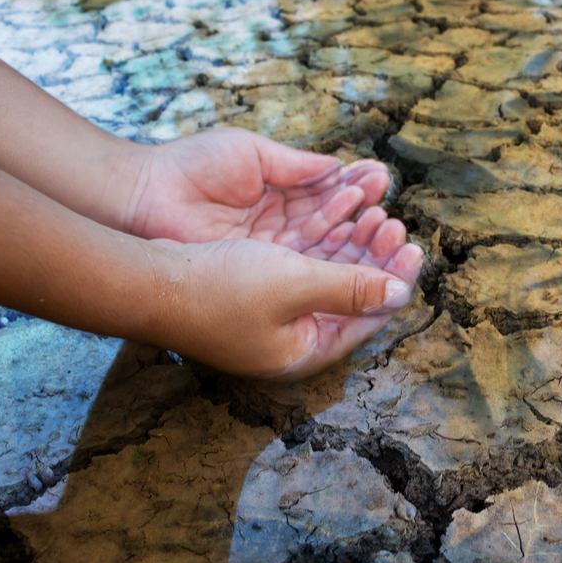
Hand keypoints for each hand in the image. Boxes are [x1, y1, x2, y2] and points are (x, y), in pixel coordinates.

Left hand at [125, 127, 391, 250]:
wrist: (144, 197)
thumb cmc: (190, 168)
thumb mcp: (251, 155)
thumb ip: (296, 166)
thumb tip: (339, 168)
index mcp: (277, 194)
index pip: (327, 195)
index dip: (355, 190)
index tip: (381, 180)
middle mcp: (278, 228)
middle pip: (333, 227)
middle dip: (365, 219)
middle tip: (390, 212)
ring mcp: (270, 254)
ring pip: (324, 250)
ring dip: (356, 240)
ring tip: (383, 225)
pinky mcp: (259, 274)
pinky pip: (304, 269)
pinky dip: (332, 259)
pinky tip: (357, 246)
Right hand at [152, 210, 423, 379]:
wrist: (146, 280)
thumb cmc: (218, 288)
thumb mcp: (295, 285)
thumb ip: (351, 288)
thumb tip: (400, 293)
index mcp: (306, 351)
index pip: (368, 318)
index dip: (395, 281)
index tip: (416, 247)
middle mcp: (292, 339)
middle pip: (351, 296)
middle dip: (375, 257)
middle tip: (395, 224)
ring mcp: (272, 318)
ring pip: (328, 276)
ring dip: (351, 244)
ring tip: (373, 212)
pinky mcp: (254, 292)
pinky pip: (303, 265)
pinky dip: (322, 241)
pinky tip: (338, 214)